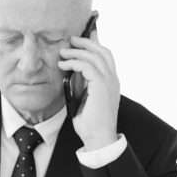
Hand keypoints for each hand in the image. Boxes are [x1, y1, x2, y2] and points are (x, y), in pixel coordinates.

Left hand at [58, 26, 119, 150]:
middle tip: (71, 39)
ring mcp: (109, 82)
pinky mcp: (101, 86)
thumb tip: (71, 72)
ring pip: (95, 56)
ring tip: (63, 52)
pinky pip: (87, 66)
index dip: (95, 45)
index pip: (106, 57)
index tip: (82, 39)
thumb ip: (82, 84)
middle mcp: (113, 79)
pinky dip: (74, 63)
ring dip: (77, 52)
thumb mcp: (85, 98)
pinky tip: (63, 65)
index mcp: (111, 82)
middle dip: (86, 42)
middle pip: (103, 51)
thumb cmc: (90, 122)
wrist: (99, 137)